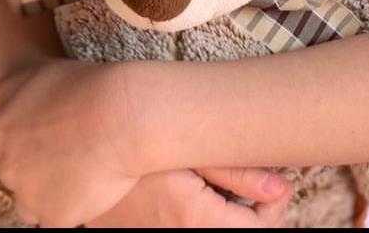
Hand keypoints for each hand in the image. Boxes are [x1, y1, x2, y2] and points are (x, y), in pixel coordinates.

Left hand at [0, 57, 138, 226]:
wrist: (122, 113)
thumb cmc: (84, 87)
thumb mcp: (39, 73)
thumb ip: (5, 90)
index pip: (4, 153)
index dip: (34, 145)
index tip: (59, 136)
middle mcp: (6, 169)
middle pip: (19, 180)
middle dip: (42, 169)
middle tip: (75, 150)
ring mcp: (29, 197)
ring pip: (35, 206)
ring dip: (54, 193)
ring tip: (85, 168)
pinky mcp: (54, 218)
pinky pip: (60, 220)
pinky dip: (74, 209)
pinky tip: (93, 185)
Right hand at [84, 166, 293, 227]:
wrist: (86, 153)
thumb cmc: (139, 144)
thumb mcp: (191, 151)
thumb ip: (238, 173)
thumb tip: (282, 187)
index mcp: (194, 220)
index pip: (257, 230)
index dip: (276, 207)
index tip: (278, 181)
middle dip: (258, 213)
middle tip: (260, 182)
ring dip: (234, 217)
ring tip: (231, 185)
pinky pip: (195, 231)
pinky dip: (210, 218)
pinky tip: (205, 194)